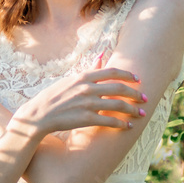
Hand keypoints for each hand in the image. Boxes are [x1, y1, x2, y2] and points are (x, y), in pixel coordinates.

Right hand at [14, 52, 147, 137]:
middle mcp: (87, 88)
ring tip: (142, 113)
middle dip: (135, 93)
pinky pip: (109, 121)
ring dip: (132, 110)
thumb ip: (88, 70)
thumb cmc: (53, 96)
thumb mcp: (70, 79)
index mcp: (83, 76)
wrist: (38, 115)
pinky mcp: (85, 119)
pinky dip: (121, 123)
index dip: (128, 75)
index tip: (138, 79)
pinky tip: (128, 126)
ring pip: (117, 105)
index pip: (112, 72)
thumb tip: (101, 57)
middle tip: (145, 98)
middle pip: (119, 88)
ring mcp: (87, 104)